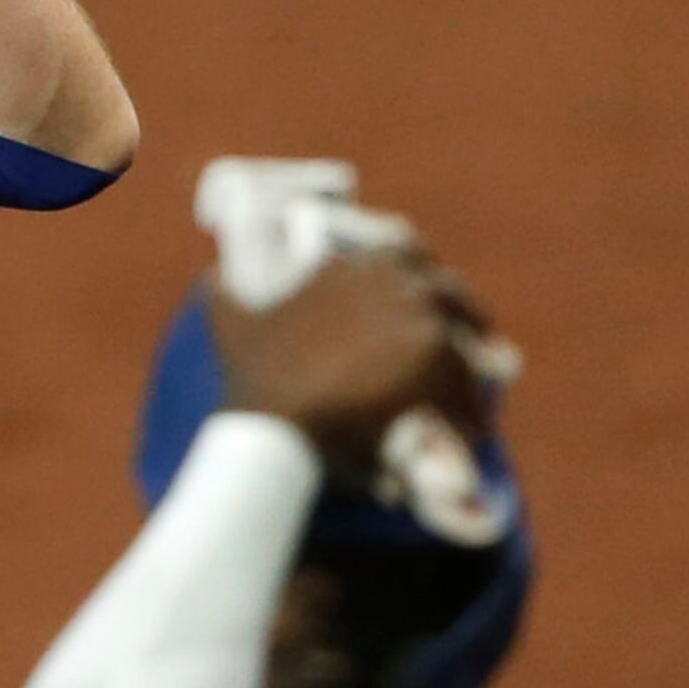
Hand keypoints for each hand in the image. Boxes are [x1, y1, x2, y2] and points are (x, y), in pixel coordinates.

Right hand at [209, 251, 492, 474]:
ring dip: (477, 365)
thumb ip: (224, 298)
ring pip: (467, 338)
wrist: (277, 426)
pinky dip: (472, 411)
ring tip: (474, 395)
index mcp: (349, 265)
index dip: (422, 277)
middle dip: (464, 316)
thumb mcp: (232, 328)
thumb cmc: (255, 382)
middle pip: (449, 291)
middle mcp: (389, 278)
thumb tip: (212, 277)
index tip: (431, 303)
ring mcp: (417, 313)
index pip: (406, 255)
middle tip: (470, 346)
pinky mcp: (439, 357)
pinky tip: (472, 432)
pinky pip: (469, 385)